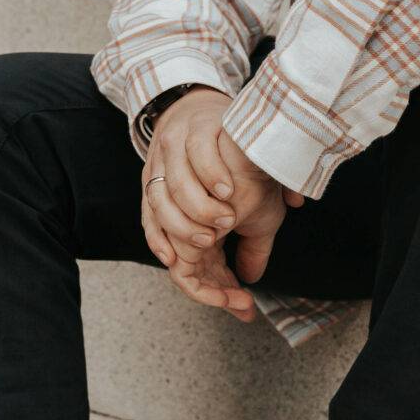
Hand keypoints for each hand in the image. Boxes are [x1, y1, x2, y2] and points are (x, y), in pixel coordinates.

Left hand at [139, 88, 303, 323]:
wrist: (237, 116)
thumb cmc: (244, 176)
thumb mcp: (252, 217)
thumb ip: (249, 248)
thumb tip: (251, 279)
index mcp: (180, 217)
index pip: (179, 261)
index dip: (205, 287)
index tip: (238, 303)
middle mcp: (170, 192)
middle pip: (167, 235)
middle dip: (198, 263)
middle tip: (230, 278)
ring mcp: (176, 160)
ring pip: (168, 196)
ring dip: (195, 213)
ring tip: (225, 221)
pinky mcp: (191, 133)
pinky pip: (189, 158)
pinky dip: (205, 174)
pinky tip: (224, 187)